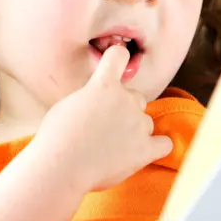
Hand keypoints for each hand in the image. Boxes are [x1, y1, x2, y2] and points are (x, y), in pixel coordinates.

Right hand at [37, 44, 172, 191]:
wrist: (61, 165)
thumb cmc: (56, 136)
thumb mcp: (69, 103)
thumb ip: (91, 97)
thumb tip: (97, 104)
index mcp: (103, 84)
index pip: (119, 56)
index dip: (118, 60)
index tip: (115, 67)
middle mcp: (125, 99)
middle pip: (136, 97)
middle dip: (125, 108)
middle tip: (106, 126)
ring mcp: (138, 124)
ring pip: (146, 122)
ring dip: (135, 130)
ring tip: (114, 147)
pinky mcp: (145, 149)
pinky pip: (164, 144)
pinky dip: (156, 147)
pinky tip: (142, 152)